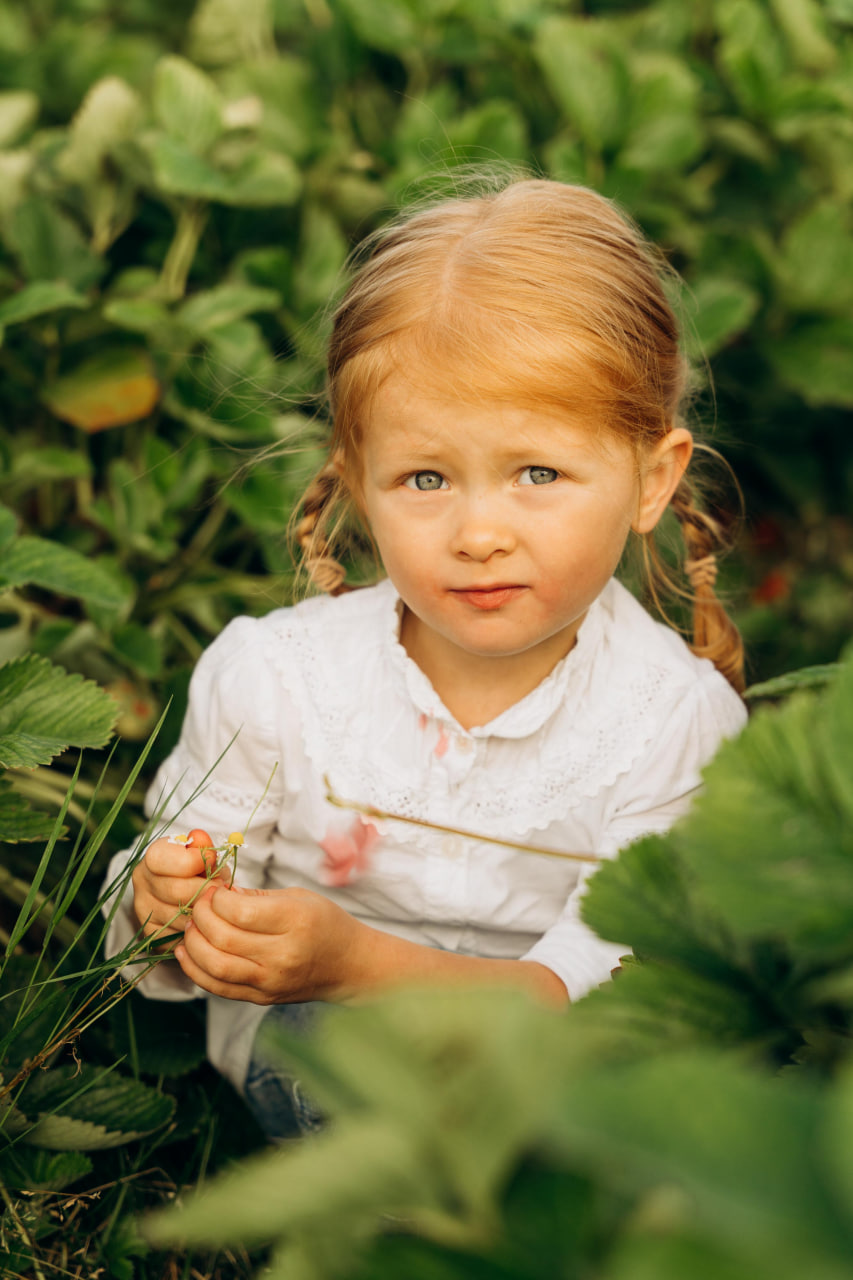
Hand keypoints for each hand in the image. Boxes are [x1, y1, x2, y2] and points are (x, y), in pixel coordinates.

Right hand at [132, 828, 222, 949]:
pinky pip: (179, 936)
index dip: (193, 860)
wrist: (184, 888)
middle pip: (175, 890)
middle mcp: (142, 883)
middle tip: (222, 886)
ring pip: (179, 916)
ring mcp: (144, 910)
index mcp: (152, 858)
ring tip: (216, 902)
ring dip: (205, 911)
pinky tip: (206, 918)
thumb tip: (202, 841)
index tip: (212, 860)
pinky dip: (197, 929)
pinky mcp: (152, 933)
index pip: (162, 859)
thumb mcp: (202, 852)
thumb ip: (202, 846)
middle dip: (205, 889)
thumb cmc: (197, 867)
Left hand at [174, 885, 363, 1004]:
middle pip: (223, 938)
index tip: (214, 890)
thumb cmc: (326, 923)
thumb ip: (257, 896)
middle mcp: (283, 955)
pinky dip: (196, 970)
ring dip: (194, 944)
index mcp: (296, 921)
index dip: (217, 899)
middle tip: (198, 905)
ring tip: (192, 927)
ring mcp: (271, 981)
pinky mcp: (261, 998)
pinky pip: (219, 988)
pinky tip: (189, 952)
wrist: (349, 966)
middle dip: (200, 916)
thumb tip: (218, 894)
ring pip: (215, 966)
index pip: (240, 912)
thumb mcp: (299, 896)